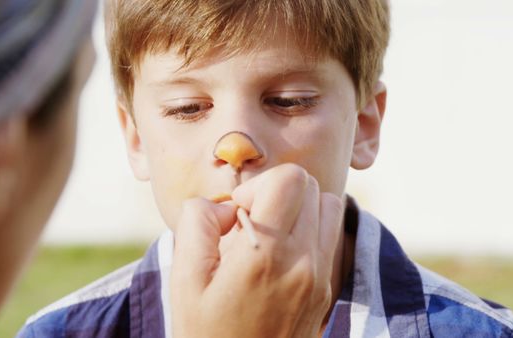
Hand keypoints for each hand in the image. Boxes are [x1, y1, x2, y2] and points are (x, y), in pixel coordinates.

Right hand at [171, 164, 343, 337]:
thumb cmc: (204, 334)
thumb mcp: (185, 279)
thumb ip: (198, 222)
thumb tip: (227, 204)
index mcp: (267, 255)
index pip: (289, 179)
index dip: (256, 186)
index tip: (236, 215)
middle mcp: (304, 262)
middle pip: (310, 187)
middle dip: (276, 193)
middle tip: (249, 223)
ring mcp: (320, 278)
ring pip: (328, 208)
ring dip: (297, 210)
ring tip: (266, 236)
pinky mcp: (325, 292)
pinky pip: (327, 239)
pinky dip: (307, 232)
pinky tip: (277, 257)